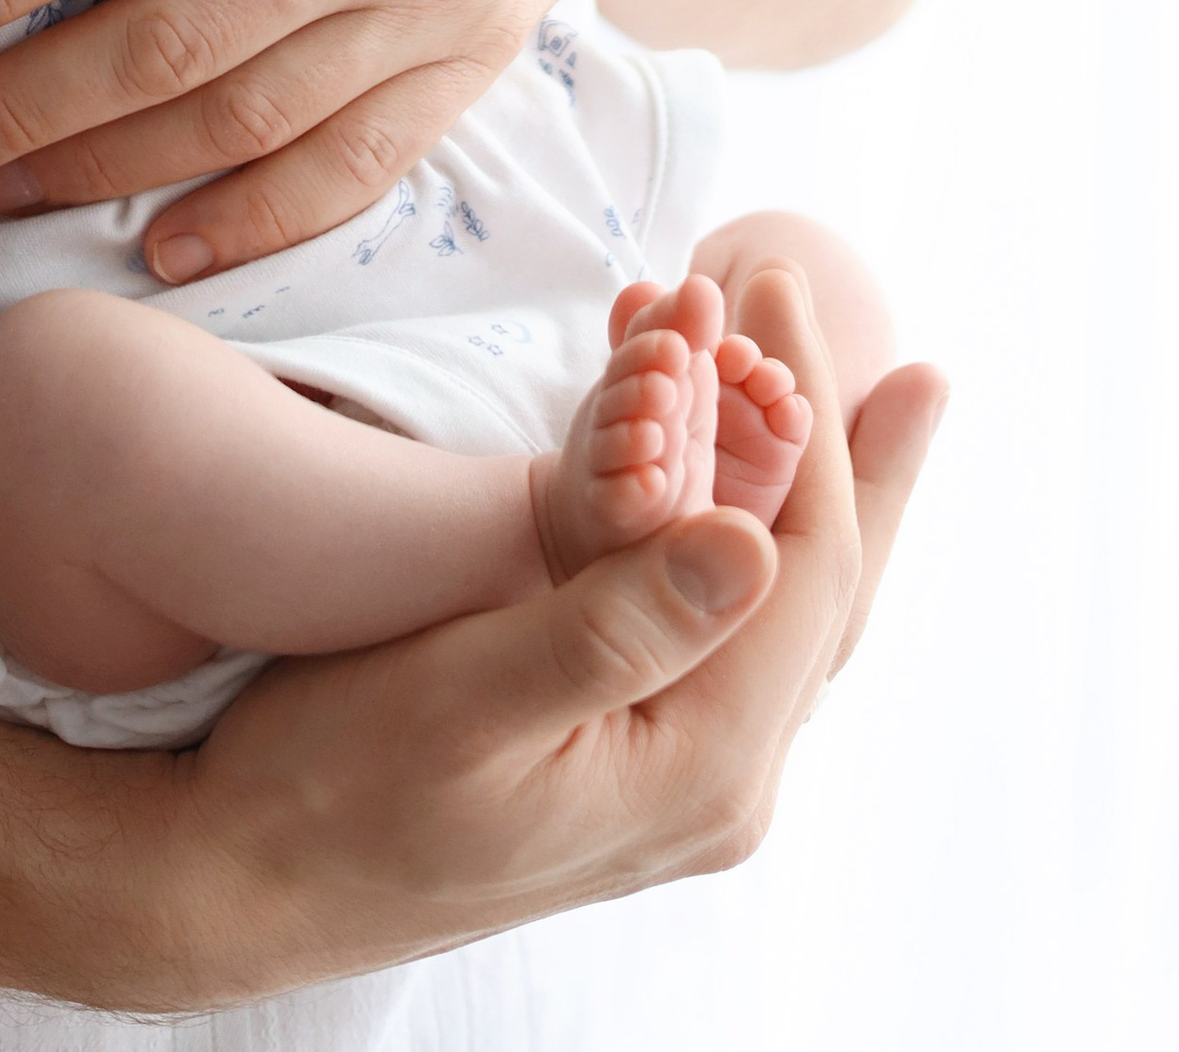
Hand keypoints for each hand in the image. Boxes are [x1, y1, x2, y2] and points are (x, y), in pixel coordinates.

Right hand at [178, 265, 948, 988]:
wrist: (252, 886)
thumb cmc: (339, 787)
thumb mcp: (468, 697)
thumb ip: (617, 624)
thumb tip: (756, 542)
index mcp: (699, 767)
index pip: (803, 567)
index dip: (812, 422)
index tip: (779, 292)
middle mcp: (719, 786)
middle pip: (832, 600)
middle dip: (861, 467)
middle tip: (925, 371)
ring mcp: (682, 780)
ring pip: (789, 620)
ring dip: (821, 502)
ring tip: (878, 421)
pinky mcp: (637, 759)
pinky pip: (726, 630)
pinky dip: (747, 535)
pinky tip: (747, 495)